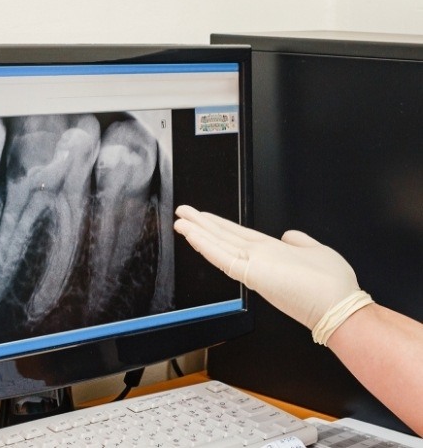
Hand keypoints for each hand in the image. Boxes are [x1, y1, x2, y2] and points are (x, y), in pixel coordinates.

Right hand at [174, 205, 361, 329]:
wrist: (338, 307)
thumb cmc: (330, 286)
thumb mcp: (316, 251)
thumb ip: (299, 241)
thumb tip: (288, 234)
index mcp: (270, 252)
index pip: (237, 236)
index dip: (218, 226)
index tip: (203, 217)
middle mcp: (258, 258)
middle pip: (223, 237)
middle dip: (201, 224)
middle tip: (182, 213)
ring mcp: (253, 265)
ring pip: (219, 245)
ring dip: (198, 231)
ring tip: (180, 220)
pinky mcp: (251, 272)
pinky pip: (222, 257)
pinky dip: (205, 245)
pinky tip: (192, 234)